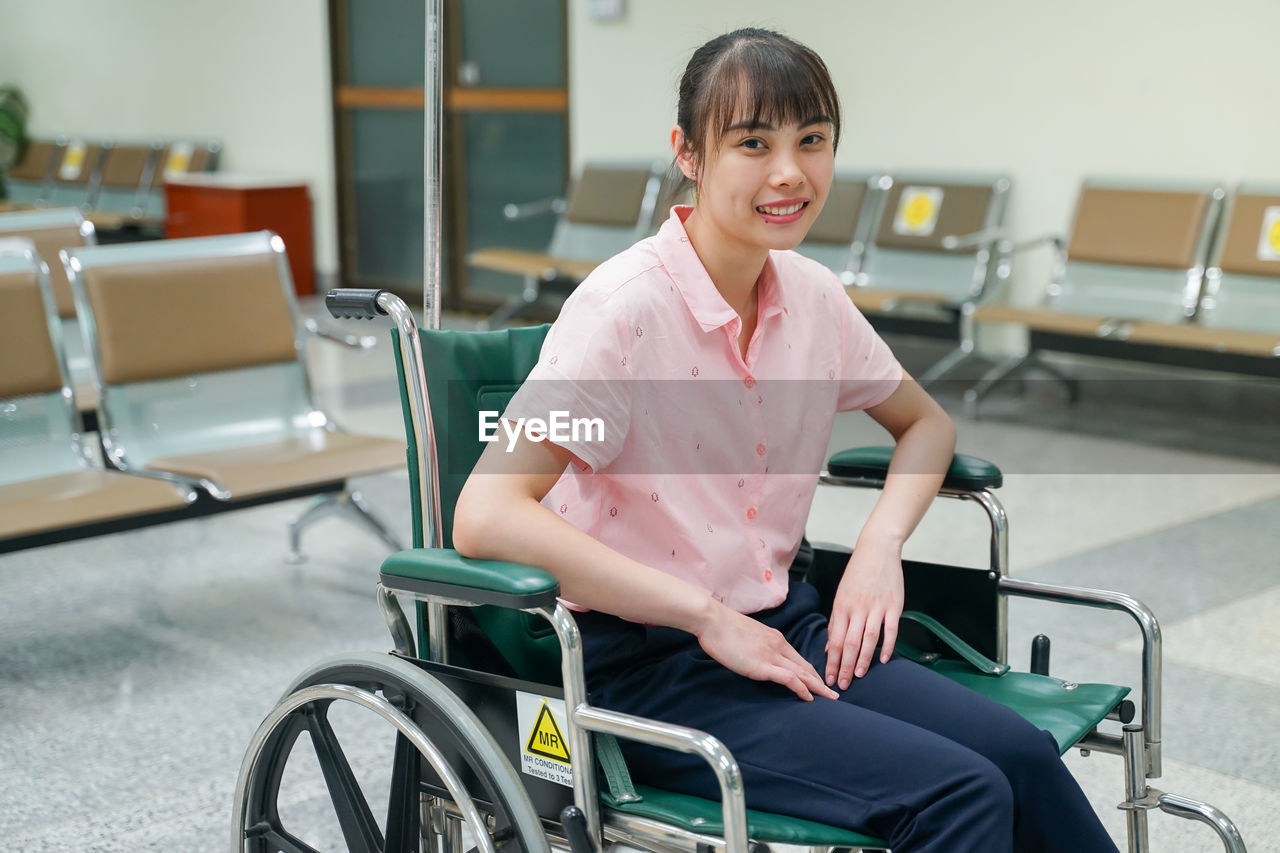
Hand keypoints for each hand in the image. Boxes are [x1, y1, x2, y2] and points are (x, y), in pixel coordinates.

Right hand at [695, 602, 838, 701]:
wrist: (713, 620)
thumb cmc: (723, 628)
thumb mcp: (746, 636)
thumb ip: (756, 646)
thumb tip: (755, 655)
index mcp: (775, 638)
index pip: (798, 658)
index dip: (811, 671)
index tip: (818, 681)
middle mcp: (778, 646)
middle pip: (805, 666)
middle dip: (820, 681)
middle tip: (833, 692)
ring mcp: (771, 656)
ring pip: (802, 673)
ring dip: (818, 687)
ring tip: (829, 698)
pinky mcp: (762, 666)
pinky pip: (789, 679)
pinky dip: (802, 689)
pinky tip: (809, 698)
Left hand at [825, 539, 904, 689]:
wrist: (877, 550)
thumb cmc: (857, 574)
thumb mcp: (841, 595)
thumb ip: (836, 622)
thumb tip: (830, 647)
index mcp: (842, 606)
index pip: (835, 640)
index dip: (832, 662)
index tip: (829, 678)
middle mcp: (858, 608)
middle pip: (851, 643)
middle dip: (845, 667)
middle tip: (842, 685)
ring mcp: (877, 607)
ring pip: (869, 639)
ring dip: (864, 660)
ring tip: (860, 676)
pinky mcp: (894, 605)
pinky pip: (891, 629)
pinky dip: (888, 646)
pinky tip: (883, 659)